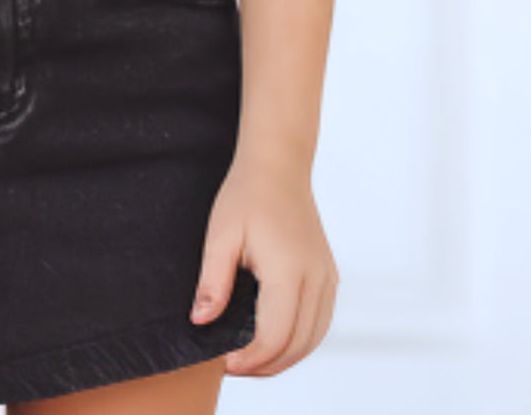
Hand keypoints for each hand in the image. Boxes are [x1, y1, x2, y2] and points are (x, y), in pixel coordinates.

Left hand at [190, 154, 337, 375]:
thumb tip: (201, 321)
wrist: (279, 166)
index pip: (274, 336)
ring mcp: (327, 277)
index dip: (250, 359)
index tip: (225, 363)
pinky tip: (276, 339)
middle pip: (297, 345)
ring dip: (285, 357)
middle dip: (266, 365)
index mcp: (289, 271)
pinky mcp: (329, 274)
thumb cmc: (248, 195)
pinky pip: (321, 322)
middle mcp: (316, 278)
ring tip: (252, 358)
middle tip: (234, 366)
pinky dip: (301, 340)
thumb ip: (212, 282)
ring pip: (313, 339)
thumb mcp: (220, 235)